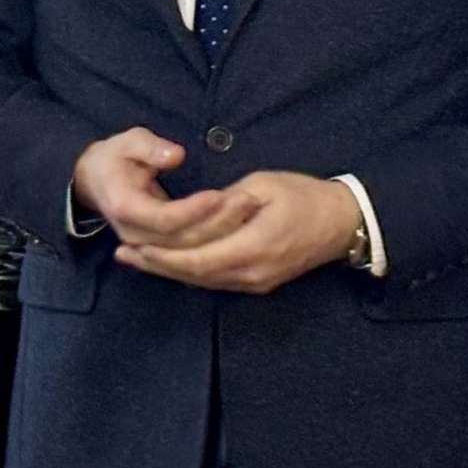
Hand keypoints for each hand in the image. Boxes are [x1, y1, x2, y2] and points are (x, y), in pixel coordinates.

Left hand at [111, 169, 358, 294]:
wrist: (344, 223)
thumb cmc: (305, 197)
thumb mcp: (263, 185)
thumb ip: (227, 202)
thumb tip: (197, 210)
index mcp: (253, 246)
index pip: (197, 259)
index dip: (162, 256)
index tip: (133, 244)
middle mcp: (252, 272)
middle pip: (195, 275)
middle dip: (157, 266)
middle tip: (123, 255)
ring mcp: (256, 281)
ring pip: (204, 281)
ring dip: (170, 272)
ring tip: (137, 260)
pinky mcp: (259, 282)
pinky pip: (217, 280)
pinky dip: (190, 273)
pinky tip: (171, 264)